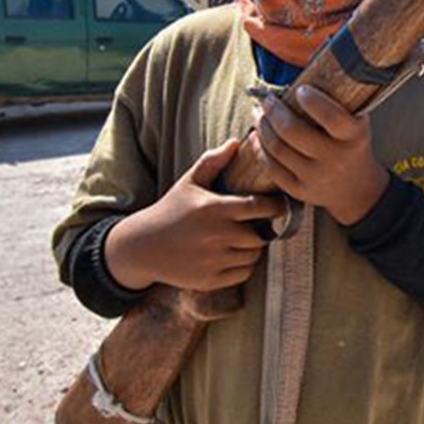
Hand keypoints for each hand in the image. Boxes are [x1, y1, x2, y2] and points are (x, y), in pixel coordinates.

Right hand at [104, 138, 283, 291]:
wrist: (143, 246)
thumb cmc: (170, 210)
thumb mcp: (189, 182)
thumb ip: (212, 161)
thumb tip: (235, 143)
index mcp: (214, 209)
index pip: (259, 207)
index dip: (275, 207)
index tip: (280, 205)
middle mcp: (216, 235)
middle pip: (260, 236)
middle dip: (263, 231)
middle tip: (259, 226)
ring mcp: (213, 260)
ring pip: (253, 256)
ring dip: (254, 249)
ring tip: (244, 239)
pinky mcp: (210, 280)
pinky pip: (243, 274)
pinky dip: (244, 267)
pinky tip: (233, 255)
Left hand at [257, 85, 390, 225]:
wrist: (357, 188)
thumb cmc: (352, 143)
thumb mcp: (357, 121)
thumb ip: (339, 98)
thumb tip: (314, 58)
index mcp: (353, 137)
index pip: (332, 117)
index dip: (313, 101)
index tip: (299, 89)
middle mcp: (335, 159)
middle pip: (294, 132)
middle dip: (275, 111)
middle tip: (267, 100)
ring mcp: (316, 177)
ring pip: (278, 149)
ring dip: (263, 127)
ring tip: (258, 113)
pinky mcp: (299, 191)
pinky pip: (272, 167)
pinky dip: (260, 148)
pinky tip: (257, 135)